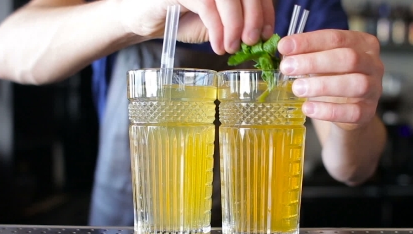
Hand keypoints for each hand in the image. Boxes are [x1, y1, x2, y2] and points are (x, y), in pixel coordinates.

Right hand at [113, 0, 274, 54]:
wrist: (144, 19)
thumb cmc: (181, 18)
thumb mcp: (216, 23)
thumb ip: (236, 23)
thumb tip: (260, 35)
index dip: (266, 10)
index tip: (268, 34)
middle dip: (254, 17)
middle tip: (251, 42)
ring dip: (235, 25)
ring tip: (231, 47)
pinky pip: (208, 6)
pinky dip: (217, 28)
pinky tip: (218, 44)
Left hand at [278, 29, 383, 130]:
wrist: (348, 110)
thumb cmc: (334, 79)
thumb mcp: (321, 63)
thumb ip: (306, 56)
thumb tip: (285, 53)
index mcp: (363, 44)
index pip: (336, 38)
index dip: (308, 42)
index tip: (284, 47)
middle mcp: (373, 64)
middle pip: (348, 58)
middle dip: (314, 62)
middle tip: (287, 68)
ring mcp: (374, 89)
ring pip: (354, 84)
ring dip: (322, 85)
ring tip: (296, 88)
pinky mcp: (368, 112)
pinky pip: (352, 112)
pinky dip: (327, 110)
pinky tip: (308, 108)